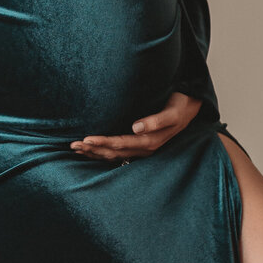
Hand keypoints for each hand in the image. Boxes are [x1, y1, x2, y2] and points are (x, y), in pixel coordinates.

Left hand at [70, 90, 202, 161]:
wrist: (190, 109)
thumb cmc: (179, 107)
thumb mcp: (172, 112)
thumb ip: (156, 121)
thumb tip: (136, 128)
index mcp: (150, 141)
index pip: (120, 144)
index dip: (102, 142)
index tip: (86, 139)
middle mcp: (143, 148)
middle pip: (113, 152)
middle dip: (93, 149)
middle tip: (73, 145)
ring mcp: (141, 149)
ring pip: (113, 155)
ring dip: (94, 152)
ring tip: (75, 149)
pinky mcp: (139, 146)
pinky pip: (117, 153)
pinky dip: (102, 152)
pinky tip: (90, 151)